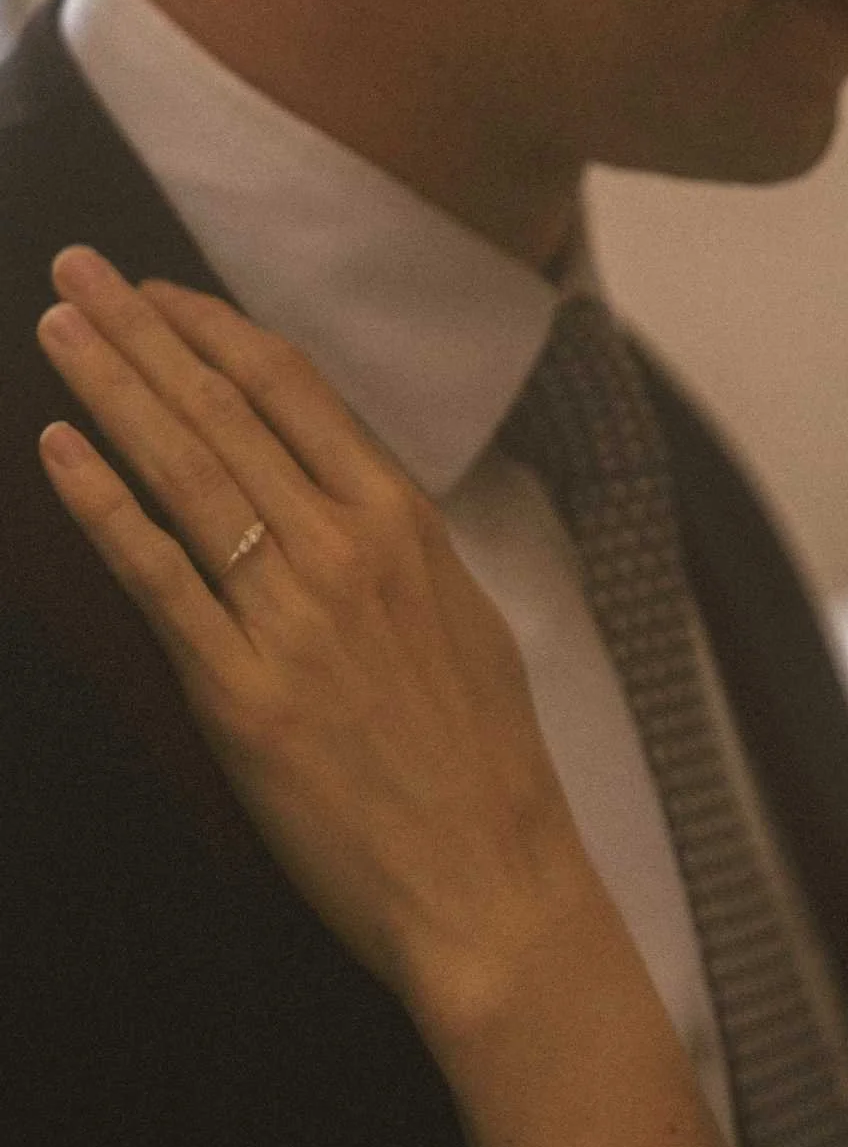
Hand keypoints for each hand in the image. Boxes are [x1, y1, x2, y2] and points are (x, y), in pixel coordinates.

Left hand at [36, 247, 750, 1146]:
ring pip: (186, 472)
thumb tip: (349, 492)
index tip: (158, 293)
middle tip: (77, 265)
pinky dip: (103, 507)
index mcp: (406, 523)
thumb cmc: (485, 761)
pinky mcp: (240, 694)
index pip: (294, 390)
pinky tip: (58, 449)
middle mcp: (347, 550)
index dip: (214, 330)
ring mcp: (291, 618)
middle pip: (225, 410)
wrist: (491, 881)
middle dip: (142, 329)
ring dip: (112, 389)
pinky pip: (158, 578)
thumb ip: (399, 547)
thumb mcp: (466, 618)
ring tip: (57, 328)